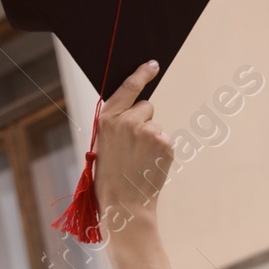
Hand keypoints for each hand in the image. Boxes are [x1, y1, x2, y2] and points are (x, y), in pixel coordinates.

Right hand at [94, 63, 174, 268]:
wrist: (124, 204)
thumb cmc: (110, 177)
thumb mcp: (103, 145)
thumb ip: (116, 125)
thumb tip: (137, 109)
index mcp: (106, 119)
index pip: (128, 88)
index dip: (141, 74)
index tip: (153, 64)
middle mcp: (127, 121)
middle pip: (146, 107)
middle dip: (143, 120)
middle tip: (132, 146)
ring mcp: (148, 131)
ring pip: (156, 125)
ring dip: (151, 139)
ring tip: (139, 160)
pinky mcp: (164, 142)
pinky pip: (165, 139)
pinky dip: (160, 150)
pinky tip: (149, 164)